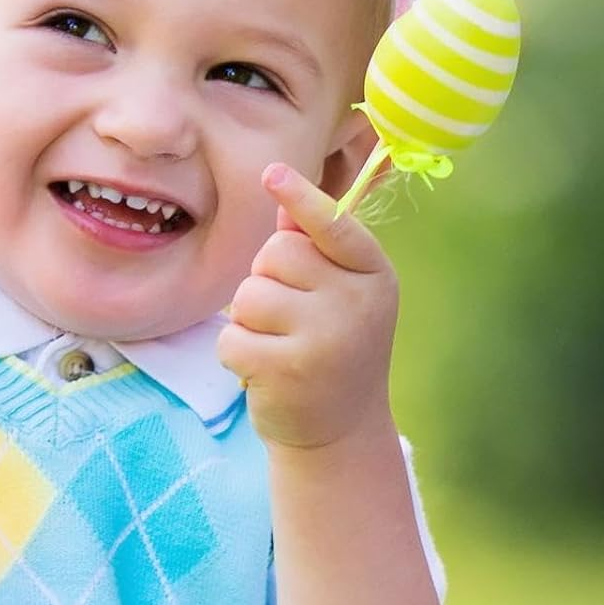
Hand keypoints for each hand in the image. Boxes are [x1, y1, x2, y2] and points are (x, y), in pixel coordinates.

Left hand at [216, 163, 397, 451]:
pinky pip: (231, 337)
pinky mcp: (288, 372)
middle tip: (294, 319)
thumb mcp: (337, 288)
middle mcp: (355, 303)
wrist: (342, 431)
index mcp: (372, 272)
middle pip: (275, 254)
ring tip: (282, 346)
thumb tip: (281, 186)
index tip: (272, 173)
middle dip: (269, 280)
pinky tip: (267, 372)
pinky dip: (237, 355)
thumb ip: (311, 241)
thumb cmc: (332, 342)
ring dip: (250, 321)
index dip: (301, 197)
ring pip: (248, 295)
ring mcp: (325, 339)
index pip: (333, 224)